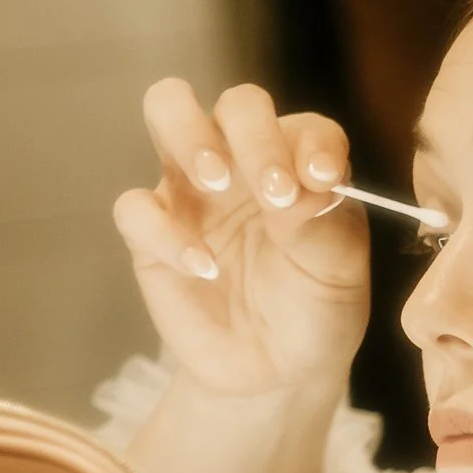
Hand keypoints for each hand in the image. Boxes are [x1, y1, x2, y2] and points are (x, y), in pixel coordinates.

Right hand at [112, 78, 368, 406]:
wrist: (275, 367)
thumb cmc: (314, 307)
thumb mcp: (337, 270)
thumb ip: (323, 222)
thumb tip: (297, 187)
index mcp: (300, 161)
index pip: (306, 128)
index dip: (313, 145)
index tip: (324, 180)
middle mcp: (244, 159)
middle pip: (238, 104)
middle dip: (254, 135)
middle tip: (271, 189)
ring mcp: (193, 188)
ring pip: (168, 109)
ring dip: (192, 136)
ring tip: (218, 182)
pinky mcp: (150, 230)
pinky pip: (136, 207)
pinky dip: (166, 232)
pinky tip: (203, 267)